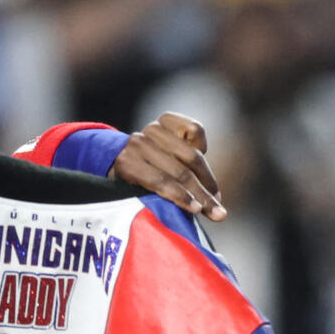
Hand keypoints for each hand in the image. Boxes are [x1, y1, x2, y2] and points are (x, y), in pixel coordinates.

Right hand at [110, 112, 225, 221]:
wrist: (115, 174)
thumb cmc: (154, 169)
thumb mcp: (175, 163)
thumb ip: (196, 174)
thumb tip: (218, 207)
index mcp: (167, 122)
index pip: (195, 130)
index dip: (206, 160)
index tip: (214, 189)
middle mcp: (152, 129)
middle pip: (191, 156)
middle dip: (206, 187)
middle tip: (218, 211)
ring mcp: (138, 144)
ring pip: (178, 171)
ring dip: (196, 195)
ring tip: (206, 211)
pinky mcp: (127, 163)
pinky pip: (160, 181)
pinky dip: (178, 196)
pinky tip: (190, 206)